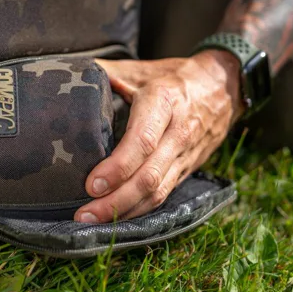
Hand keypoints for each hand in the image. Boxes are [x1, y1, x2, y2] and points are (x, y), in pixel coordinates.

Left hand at [75, 50, 244, 222]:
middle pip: (149, 176)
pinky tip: (116, 220)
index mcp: (163, 102)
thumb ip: (105, 73)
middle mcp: (177, 132)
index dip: (118, 167)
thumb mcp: (140, 68)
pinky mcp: (187, 169)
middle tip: (84, 214)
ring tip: (92, 222)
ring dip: (125, 211)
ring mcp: (184, 155)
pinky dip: (139, 210)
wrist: (223, 86)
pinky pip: (164, 195)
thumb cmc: (172, 76)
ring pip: (157, 192)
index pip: (142, 141)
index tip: (91, 184)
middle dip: (115, 201)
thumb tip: (70, 77)